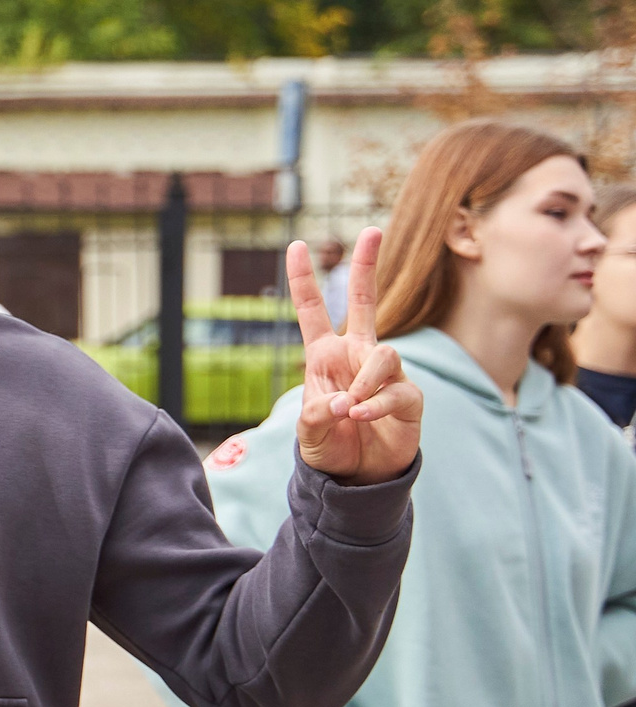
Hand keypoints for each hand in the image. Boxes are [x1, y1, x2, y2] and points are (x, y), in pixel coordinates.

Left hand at [290, 227, 422, 484]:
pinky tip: (360, 418)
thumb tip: (341, 402)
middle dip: (367, 265)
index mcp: (325, 355)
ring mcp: (385, 374)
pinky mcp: (409, 397)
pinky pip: (397, 391)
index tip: (296, 244)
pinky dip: (376, 405)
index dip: (303, 279)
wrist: (358, 476)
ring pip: (385, 356)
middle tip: (371, 230)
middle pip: (366, 302)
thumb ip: (316, 414)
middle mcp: (357, 355)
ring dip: (365, 383)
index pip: (313, 310)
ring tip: (349, 410)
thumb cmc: (329, 445)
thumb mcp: (309, 430)